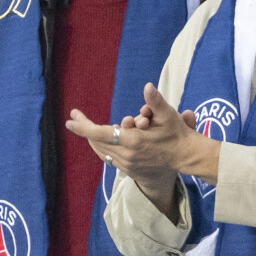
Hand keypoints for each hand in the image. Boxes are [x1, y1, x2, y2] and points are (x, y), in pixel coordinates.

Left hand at [66, 83, 220, 213]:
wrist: (185, 158)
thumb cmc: (177, 134)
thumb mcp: (168, 116)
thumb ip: (155, 101)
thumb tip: (148, 86)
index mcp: (133, 141)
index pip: (101, 134)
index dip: (84, 128)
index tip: (70, 121)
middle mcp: (127, 155)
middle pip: (97, 142)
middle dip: (85, 130)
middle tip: (75, 119)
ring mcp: (128, 164)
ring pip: (102, 151)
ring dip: (93, 139)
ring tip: (85, 129)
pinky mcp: (130, 170)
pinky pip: (109, 158)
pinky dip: (102, 148)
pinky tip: (99, 141)